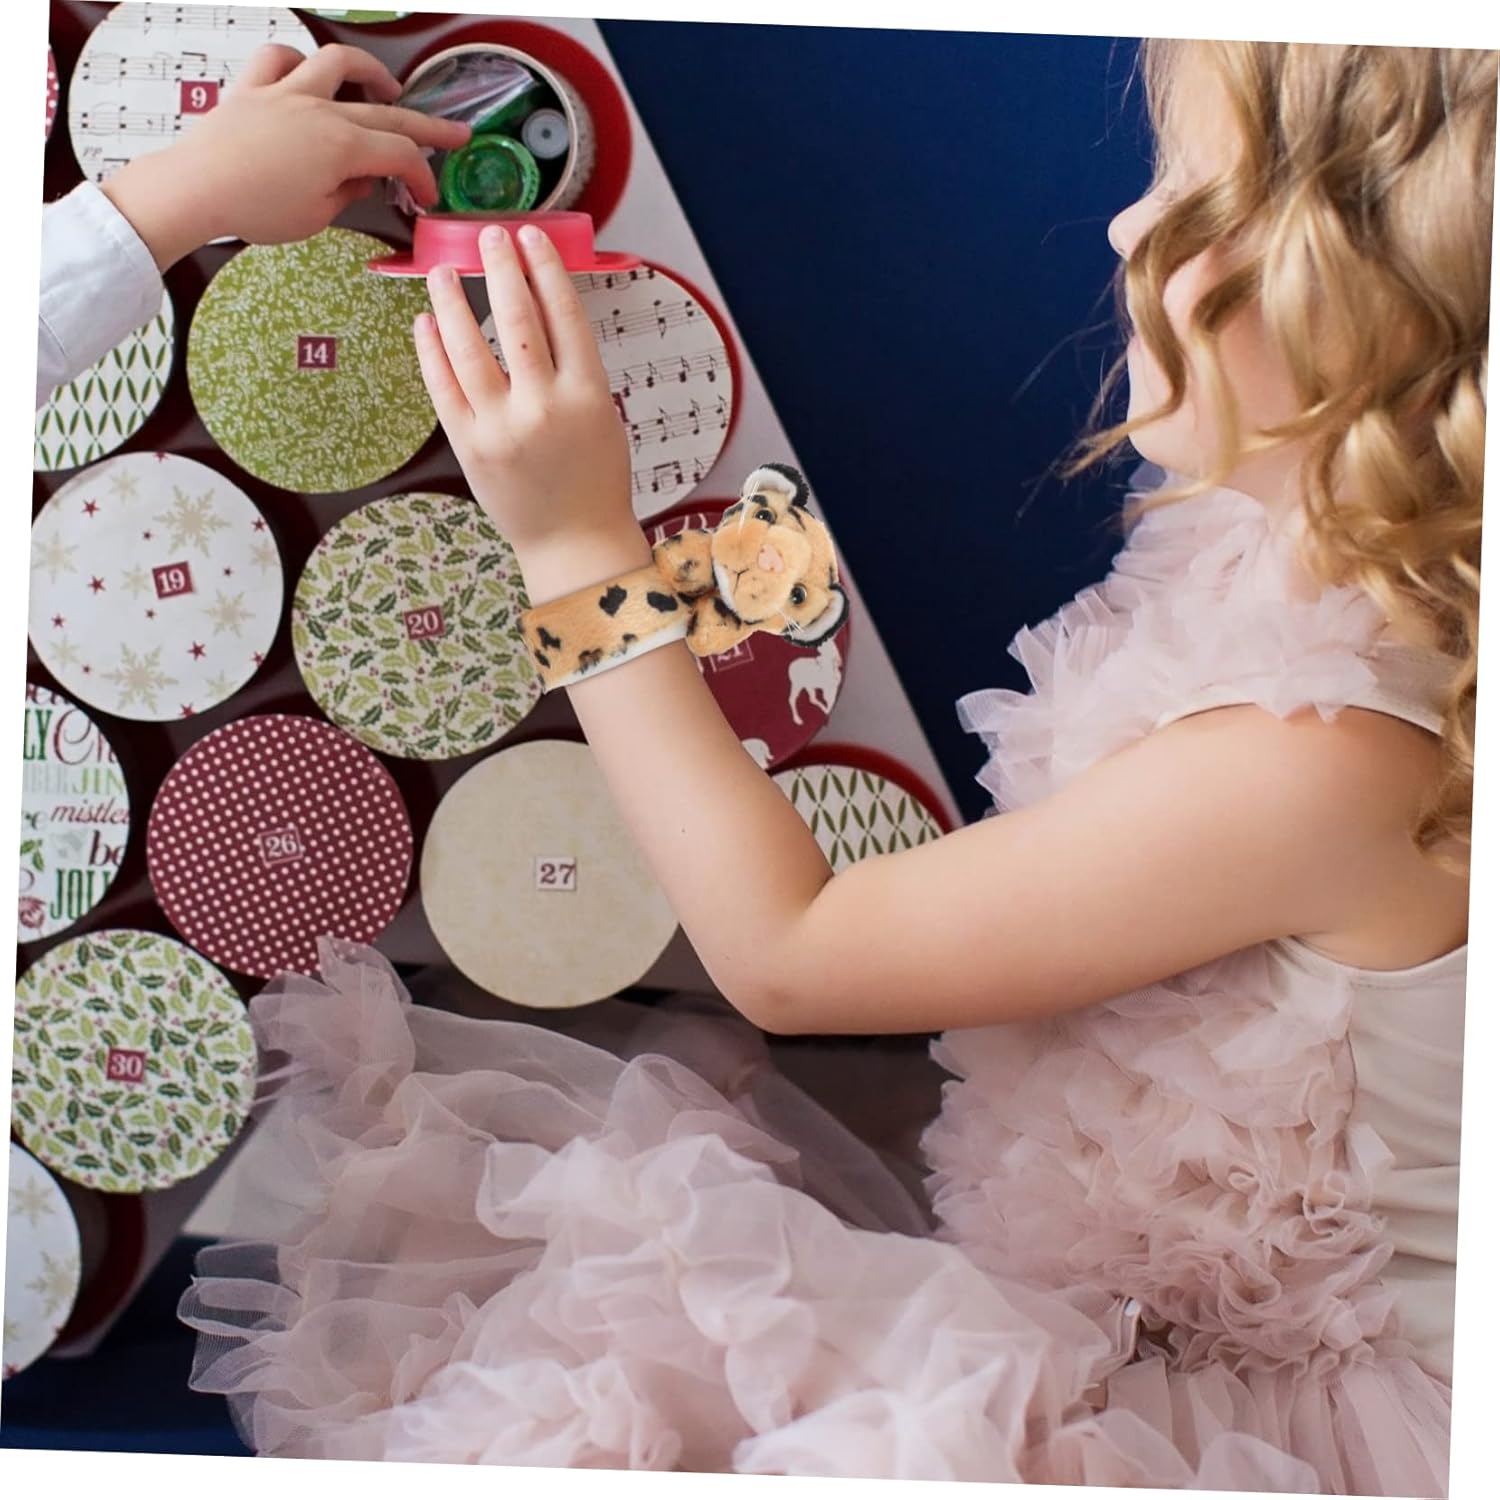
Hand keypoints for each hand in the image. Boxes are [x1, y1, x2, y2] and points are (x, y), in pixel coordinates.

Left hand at [99, 43, 469, 269]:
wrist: (195, 189)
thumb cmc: (255, 210)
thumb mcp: (316, 217)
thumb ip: (346, 193)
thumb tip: (360, 178)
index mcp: (342, 147)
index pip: (400, 155)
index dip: (423, 177)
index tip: (428, 197)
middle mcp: (320, 110)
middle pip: (387, 111)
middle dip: (428, 126)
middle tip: (455, 133)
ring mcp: (286, 92)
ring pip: (338, 62)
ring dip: (369, 71)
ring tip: (385, 85)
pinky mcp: (253, 88)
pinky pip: (279, 59)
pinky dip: (298, 62)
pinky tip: (307, 75)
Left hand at [413, 223, 648, 600]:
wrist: (573, 543)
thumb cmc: (594, 480)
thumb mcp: (603, 416)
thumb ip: (575, 368)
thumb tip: (541, 309)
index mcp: (588, 395)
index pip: (564, 313)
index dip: (544, 267)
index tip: (530, 237)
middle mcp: (544, 406)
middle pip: (518, 319)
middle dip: (500, 268)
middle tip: (488, 236)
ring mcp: (501, 427)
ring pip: (470, 347)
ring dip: (452, 302)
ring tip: (441, 272)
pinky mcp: (469, 447)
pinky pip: (443, 387)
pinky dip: (431, 351)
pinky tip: (426, 324)